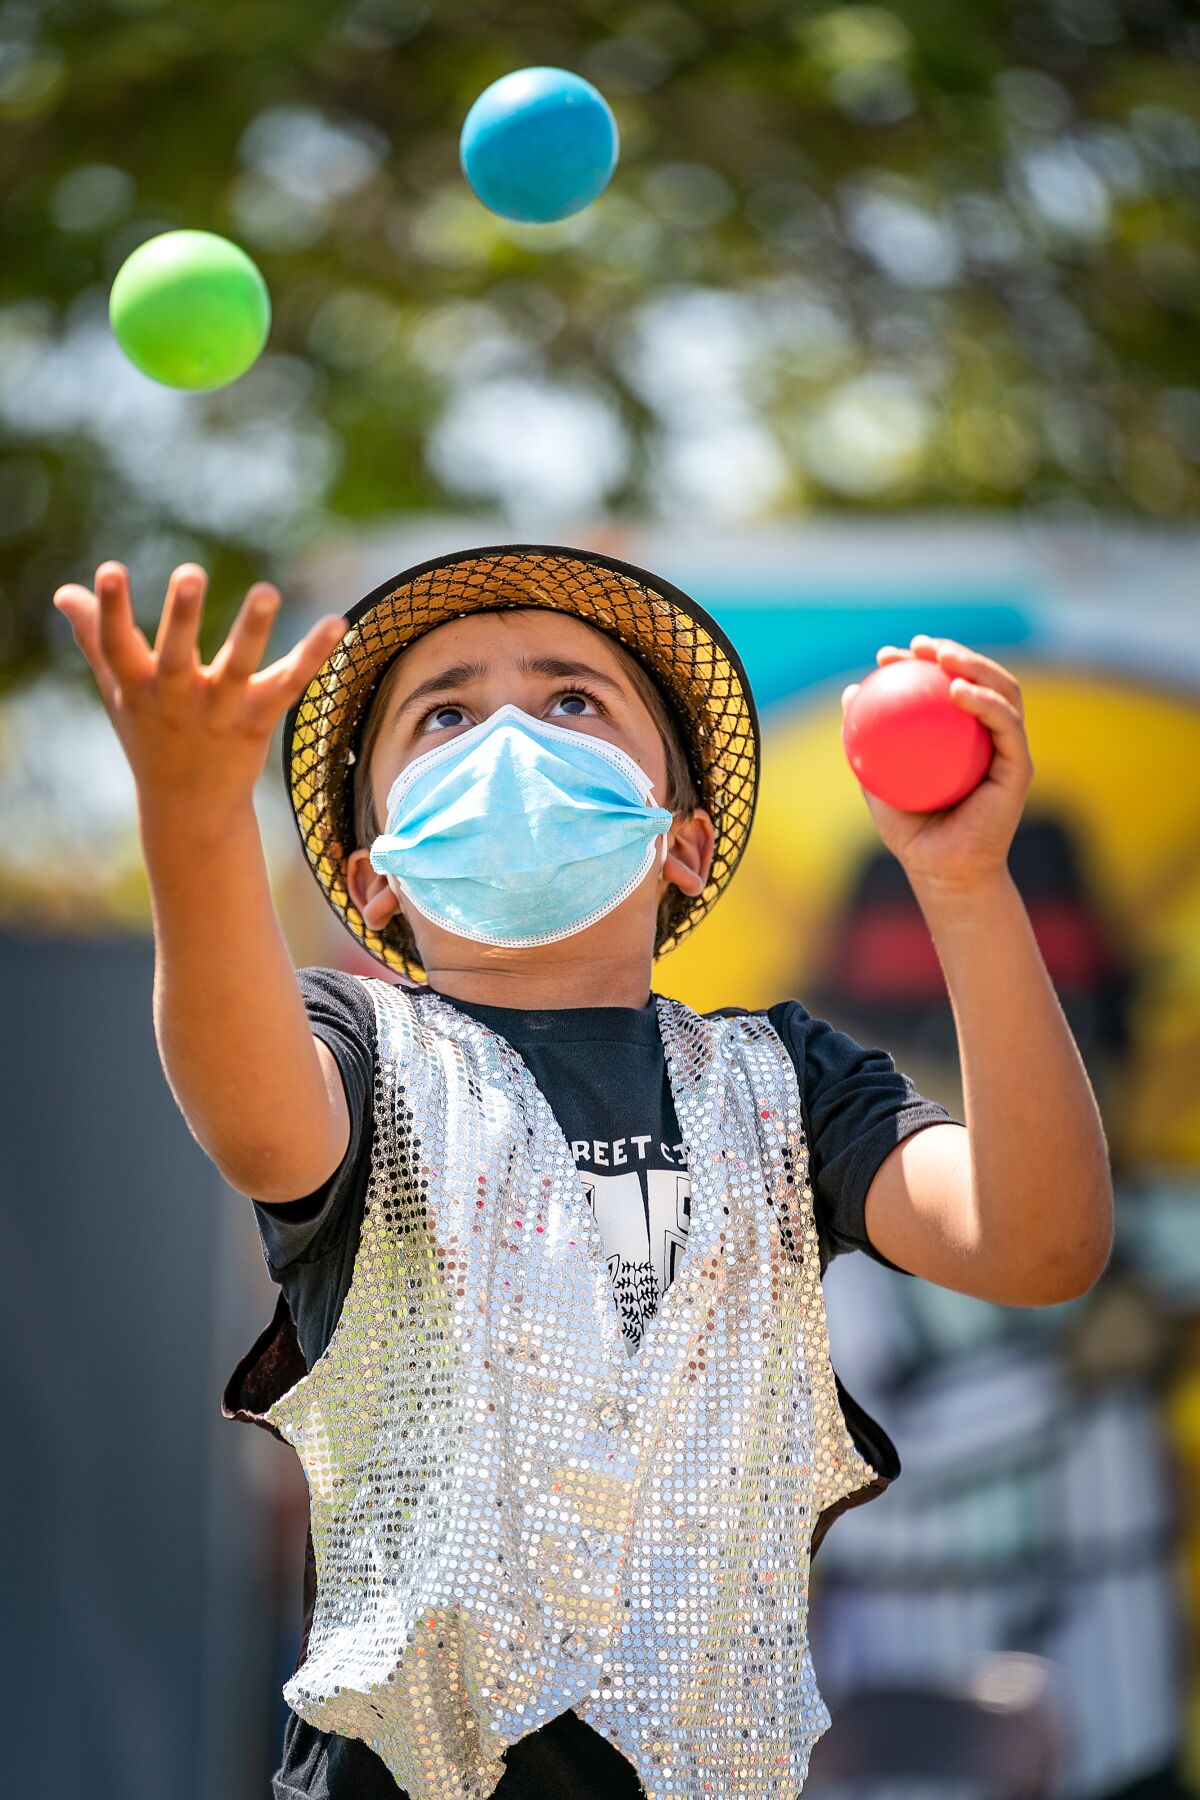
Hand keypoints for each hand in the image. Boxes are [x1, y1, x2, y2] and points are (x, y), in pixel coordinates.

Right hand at [53, 561, 346, 825]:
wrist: (189, 809)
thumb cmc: (149, 737)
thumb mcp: (118, 692)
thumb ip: (96, 639)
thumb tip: (64, 592)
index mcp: (137, 689)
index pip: (117, 646)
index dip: (110, 611)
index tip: (109, 570)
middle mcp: (176, 702)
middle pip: (177, 658)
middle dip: (181, 617)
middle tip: (189, 572)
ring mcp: (219, 714)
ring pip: (236, 671)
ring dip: (250, 631)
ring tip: (266, 590)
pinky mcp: (257, 722)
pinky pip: (288, 684)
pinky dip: (312, 654)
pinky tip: (336, 621)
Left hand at [840, 635, 1033, 894]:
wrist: (942, 873)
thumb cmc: (911, 832)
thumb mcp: (877, 781)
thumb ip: (865, 742)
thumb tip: (849, 694)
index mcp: (960, 737)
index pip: (945, 686)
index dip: (921, 662)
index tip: (888, 656)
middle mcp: (988, 737)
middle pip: (980, 678)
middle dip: (952, 651)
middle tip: (918, 646)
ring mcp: (1008, 749)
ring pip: (1002, 691)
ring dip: (975, 665)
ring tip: (943, 657)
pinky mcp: (1020, 766)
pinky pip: (1006, 725)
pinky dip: (985, 703)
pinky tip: (958, 691)